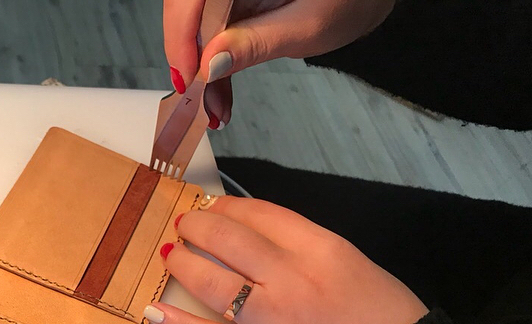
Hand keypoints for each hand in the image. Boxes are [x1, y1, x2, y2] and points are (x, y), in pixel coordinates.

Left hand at [146, 197, 427, 323]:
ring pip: (214, 284)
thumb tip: (260, 239)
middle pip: (230, 241)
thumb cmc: (390, 322)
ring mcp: (275, 322)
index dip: (228, 207)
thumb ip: (310, 250)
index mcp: (323, 250)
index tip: (213, 207)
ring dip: (184, 264)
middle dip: (198, 227)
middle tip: (183, 225)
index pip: (262, 215)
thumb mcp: (357, 266)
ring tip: (169, 255)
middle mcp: (293, 280)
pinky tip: (155, 312)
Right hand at [163, 0, 394, 126]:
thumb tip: (211, 64)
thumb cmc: (350, 1)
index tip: (188, 78)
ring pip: (193, 24)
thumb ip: (255, 43)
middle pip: (185, 9)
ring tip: (213, 106)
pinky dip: (210, 65)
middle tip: (200, 101)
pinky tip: (217, 93)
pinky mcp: (230, 1)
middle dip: (188, 58)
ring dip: (198, 69)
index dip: (181, 36)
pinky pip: (208, 31)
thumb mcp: (306, 26)